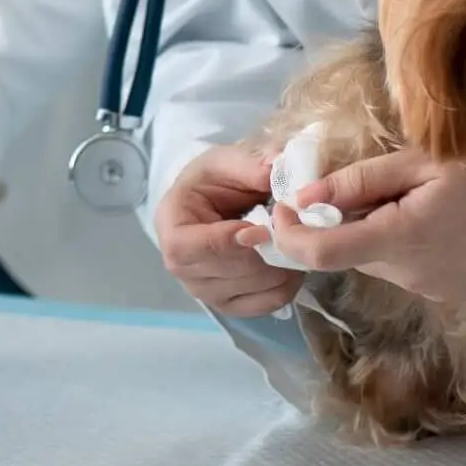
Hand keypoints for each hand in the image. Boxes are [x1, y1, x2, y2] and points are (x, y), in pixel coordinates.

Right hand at [155, 143, 304, 317]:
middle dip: (262, 256)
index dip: (224, 243)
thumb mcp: (229, 159)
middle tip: (293, 232)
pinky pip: (262, 306)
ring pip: (246, 291)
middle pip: (219, 273)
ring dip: (278, 269)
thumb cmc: (220, 177)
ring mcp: (202, 289)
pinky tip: (291, 262)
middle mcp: (179, 264)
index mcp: (170, 223)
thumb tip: (274, 169)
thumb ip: (249, 163)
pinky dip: (285, 286)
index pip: (184, 247)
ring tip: (295, 242)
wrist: (222, 197)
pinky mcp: (228, 303)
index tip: (262, 230)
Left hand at [239, 149, 465, 302]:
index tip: (278, 208)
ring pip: (379, 259)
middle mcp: (414, 277)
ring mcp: (436, 291)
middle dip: (339, 220)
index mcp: (402, 240)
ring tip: (412, 191)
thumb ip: (359, 181)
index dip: (288, 233)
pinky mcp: (455, 294)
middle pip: (349, 252)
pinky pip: (409, 269)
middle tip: (357, 178)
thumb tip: (301, 195)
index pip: (319, 252)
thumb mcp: (423, 160)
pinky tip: (438, 214)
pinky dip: (404, 243)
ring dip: (375, 230)